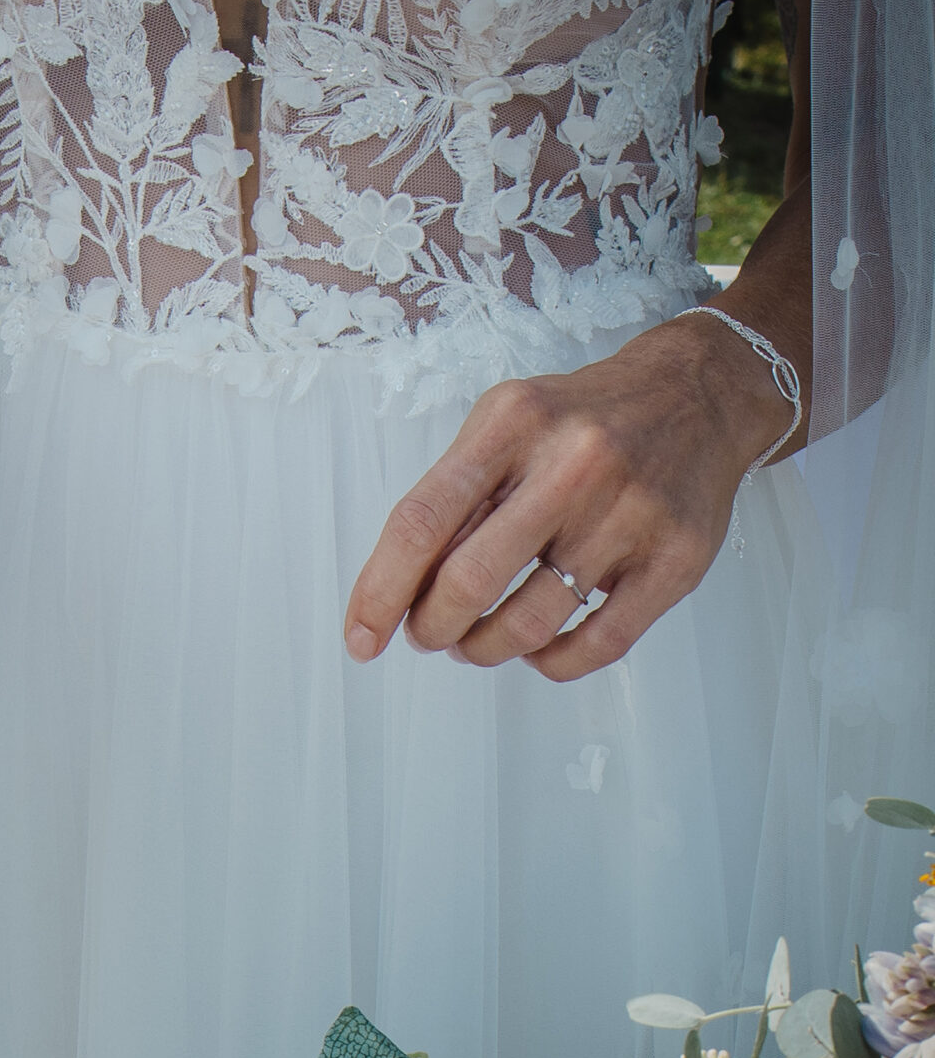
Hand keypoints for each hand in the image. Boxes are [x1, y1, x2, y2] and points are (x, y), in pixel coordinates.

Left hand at [344, 309, 798, 680]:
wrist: (697, 394)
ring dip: (484, 649)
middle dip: (431, 627)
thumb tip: (395, 589)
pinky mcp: (678, 558)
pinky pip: (600, 644)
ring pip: (530, 624)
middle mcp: (573, 464)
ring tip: (475, 641)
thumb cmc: (578, 420)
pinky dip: (552, 663)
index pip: (421, 521)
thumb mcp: (503, 424)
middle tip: (427, 634)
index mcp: (513, 424)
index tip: (360, 637)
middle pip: (469, 581)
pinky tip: (537, 649)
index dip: (378, 591)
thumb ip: (452, 494)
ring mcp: (631, 513)